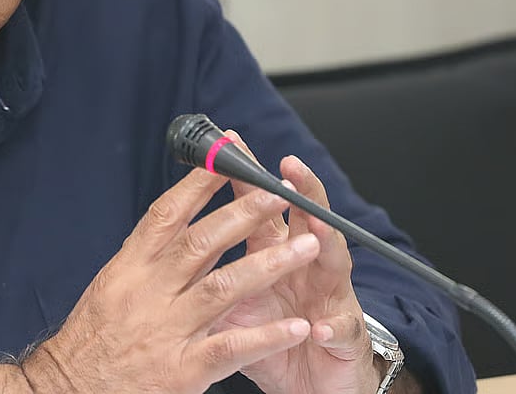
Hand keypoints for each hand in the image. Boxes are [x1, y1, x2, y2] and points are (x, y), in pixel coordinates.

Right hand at [20, 165, 322, 393]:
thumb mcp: (110, 286)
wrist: (68, 388)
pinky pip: (231, 347)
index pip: (166, 215)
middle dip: (243, 214)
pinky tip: (294, 326)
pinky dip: (265, 336)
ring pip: (224, 287)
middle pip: (202, 242)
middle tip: (277, 193)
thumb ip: (145, 261)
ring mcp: (168, 329)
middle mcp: (150, 292)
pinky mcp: (183, 369)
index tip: (224, 160)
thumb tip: (176, 229)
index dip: (197, 186)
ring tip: (305, 248)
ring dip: (268, 265)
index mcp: (130, 268)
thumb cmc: (91, 339)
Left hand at [214, 135, 379, 393]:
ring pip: (334, 261)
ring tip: (315, 226)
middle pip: (307, 219)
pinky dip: (332, 326)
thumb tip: (170, 250)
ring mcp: (330, 298)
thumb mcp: (235, 305)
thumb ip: (211, 275)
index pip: (263, 208)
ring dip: (324, 242)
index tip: (235, 146)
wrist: (310, 385)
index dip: (250, 178)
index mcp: (275, 255)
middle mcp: (307, 268)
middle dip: (299, 191)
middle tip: (288, 167)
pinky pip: (340, 329)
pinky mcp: (345, 338)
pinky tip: (320, 325)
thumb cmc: (272, 339)